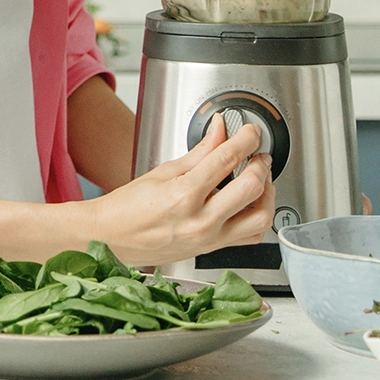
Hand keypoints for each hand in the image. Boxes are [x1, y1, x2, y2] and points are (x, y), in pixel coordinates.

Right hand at [80, 113, 272, 267]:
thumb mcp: (163, 171)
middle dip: (261, 164)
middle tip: (258, 153)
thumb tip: (220, 130)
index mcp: (184, 195)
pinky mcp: (213, 249)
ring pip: (260, 218)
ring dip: (267, 194)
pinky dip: (258, 218)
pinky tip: (250, 203)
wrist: (111, 238)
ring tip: (259, 179)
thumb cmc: (129, 207)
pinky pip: (250, 237)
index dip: (246, 139)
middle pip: (252, 187)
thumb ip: (200, 151)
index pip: (227, 158)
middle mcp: (201, 220)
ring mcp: (210, 239)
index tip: (251, 131)